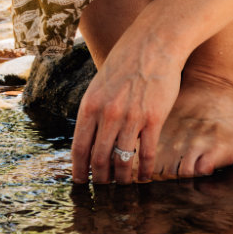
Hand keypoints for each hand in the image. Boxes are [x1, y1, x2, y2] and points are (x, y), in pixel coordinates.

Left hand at [71, 31, 181, 184]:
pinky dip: (144, 169)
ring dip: (121, 178)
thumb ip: (95, 110)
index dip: (78, 169)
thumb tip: (90, 135)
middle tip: (102, 189)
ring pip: (122, 160)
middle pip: (99, 158)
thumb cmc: (125, 62)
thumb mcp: (99, 85)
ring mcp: (130, 117)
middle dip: (100, 178)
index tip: (80, 182)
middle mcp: (107, 114)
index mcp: (89, 106)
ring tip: (122, 186)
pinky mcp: (153, 118)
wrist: (153, 44)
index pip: (79, 147)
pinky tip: (144, 177)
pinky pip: (147, 152)